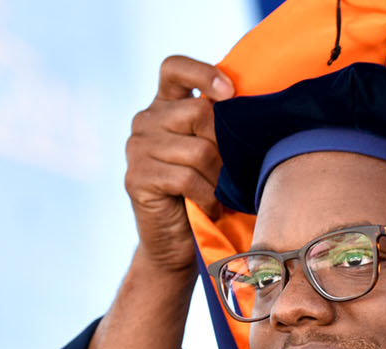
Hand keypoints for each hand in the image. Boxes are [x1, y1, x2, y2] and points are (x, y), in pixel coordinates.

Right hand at [125, 55, 235, 275]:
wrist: (176, 244)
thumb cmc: (204, 195)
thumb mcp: (213, 151)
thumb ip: (218, 125)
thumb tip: (249, 106)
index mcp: (164, 106)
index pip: (174, 68)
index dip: (202, 73)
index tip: (230, 92)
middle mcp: (145, 121)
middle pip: (198, 113)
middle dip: (224, 145)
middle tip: (229, 173)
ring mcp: (136, 148)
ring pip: (198, 150)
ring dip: (218, 178)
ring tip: (219, 194)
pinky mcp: (136, 177)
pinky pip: (186, 178)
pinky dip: (207, 197)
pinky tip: (209, 208)